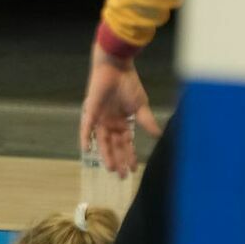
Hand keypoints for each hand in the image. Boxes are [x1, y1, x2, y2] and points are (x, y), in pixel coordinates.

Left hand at [79, 42, 160, 177]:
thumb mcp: (140, 106)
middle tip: (122, 176)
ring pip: (103, 141)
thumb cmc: (128, 84)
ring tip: (111, 168)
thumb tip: (158, 135)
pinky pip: (86, 128)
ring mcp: (100, 119)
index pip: (126, 144)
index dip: (130, 156)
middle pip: (115, 146)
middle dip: (119, 161)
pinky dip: (86, 138)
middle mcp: (111, 123)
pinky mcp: (91, 111)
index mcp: (123, 122)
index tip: (133, 170)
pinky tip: (87, 149)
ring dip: (106, 155)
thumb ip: (146, 121)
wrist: (116, 67)